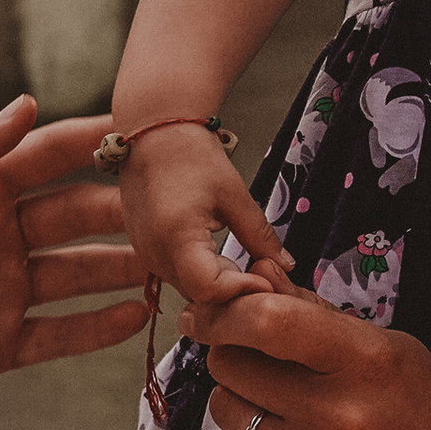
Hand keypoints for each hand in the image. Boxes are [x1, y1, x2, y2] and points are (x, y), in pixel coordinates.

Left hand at [0, 99, 148, 390]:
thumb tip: (26, 102)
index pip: (48, 157)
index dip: (95, 143)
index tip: (146, 131)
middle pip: (77, 216)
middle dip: (126, 211)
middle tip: (178, 211)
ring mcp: (3, 289)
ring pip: (80, 272)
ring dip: (124, 269)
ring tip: (170, 268)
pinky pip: (60, 332)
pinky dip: (100, 328)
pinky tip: (137, 318)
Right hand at [120, 119, 285, 308]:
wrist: (152, 134)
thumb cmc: (192, 156)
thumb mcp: (234, 194)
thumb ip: (260, 235)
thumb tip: (285, 266)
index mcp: (177, 237)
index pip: (209, 289)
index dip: (242, 290)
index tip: (267, 278)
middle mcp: (154, 254)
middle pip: (199, 295)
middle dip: (234, 291)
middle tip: (265, 275)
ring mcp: (145, 255)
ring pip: (188, 289)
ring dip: (218, 284)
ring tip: (245, 263)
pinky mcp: (144, 251)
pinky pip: (177, 275)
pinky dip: (201, 273)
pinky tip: (221, 256)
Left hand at [200, 289, 430, 429]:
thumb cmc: (427, 418)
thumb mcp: (392, 350)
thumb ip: (318, 315)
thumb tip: (256, 276)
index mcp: (369, 364)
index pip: (269, 323)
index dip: (228, 312)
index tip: (214, 311)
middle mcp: (338, 418)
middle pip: (233, 364)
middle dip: (236, 353)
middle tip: (263, 362)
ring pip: (225, 411)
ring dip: (241, 400)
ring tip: (284, 408)